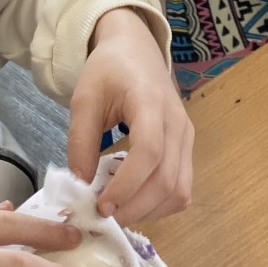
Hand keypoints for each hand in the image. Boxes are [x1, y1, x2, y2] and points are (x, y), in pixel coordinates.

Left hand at [67, 7, 192, 223]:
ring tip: (117, 211)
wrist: (136, 50)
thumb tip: (81, 186)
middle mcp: (177, 123)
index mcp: (150, 103)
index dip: (126, 185)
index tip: (101, 205)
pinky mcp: (187, 148)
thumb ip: (81, 141)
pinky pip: (182, 187)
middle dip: (134, 206)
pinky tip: (134, 202)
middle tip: (103, 216)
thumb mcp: (84, 98)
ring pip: (179, 190)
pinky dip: (160, 204)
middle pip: (167, 179)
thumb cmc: (109, 70)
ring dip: (148, 210)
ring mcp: (187, 137)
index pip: (149, 152)